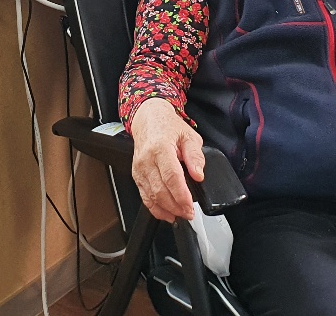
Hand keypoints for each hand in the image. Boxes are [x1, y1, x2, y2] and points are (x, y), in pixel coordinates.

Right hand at [129, 98, 205, 221]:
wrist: (148, 120)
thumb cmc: (167, 126)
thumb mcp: (188, 135)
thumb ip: (195, 155)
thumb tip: (198, 174)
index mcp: (160, 148)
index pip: (171, 176)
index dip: (181, 194)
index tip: (190, 205)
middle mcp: (147, 160)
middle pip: (160, 190)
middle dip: (175, 206)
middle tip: (189, 213)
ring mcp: (139, 169)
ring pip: (151, 196)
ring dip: (167, 209)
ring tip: (181, 215)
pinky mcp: (137, 175)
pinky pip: (145, 196)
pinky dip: (155, 208)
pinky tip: (167, 214)